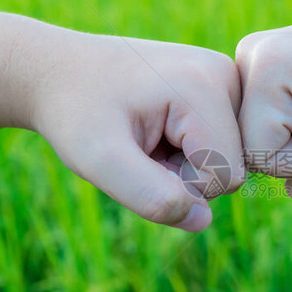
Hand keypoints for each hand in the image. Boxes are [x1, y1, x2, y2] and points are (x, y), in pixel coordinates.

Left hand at [15, 24, 244, 231]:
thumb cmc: (75, 113)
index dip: (179, 184)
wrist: (59, 71)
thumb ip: (150, 196)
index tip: (138, 153)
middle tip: (139, 144)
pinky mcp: (220, 86)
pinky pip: (221, 144)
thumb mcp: (100, 160)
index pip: (226, 176)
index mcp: (206, 85)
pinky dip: (188, 150)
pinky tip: (158, 129)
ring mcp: (227, 77)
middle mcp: (227, 73)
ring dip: (185, 163)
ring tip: (146, 135)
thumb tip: (203, 219)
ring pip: (227, 159)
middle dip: (184, 173)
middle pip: (232, 167)